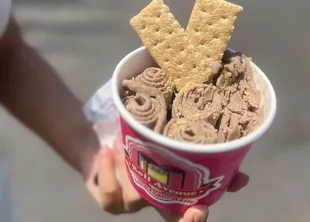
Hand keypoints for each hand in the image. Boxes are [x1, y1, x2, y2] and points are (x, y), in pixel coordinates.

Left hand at [83, 138, 247, 220]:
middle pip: (170, 218)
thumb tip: (241, 173)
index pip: (187, 214)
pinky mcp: (109, 199)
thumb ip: (194, 153)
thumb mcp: (165, 144)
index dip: (196, 217)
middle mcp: (153, 199)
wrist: (100, 142)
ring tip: (123, 145)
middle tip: (187, 197)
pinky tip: (109, 150)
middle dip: (182, 214)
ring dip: (131, 169)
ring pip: (137, 197)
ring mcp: (131, 202)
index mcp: (170, 191)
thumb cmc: (138, 142)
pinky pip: (111, 194)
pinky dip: (108, 171)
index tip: (202, 208)